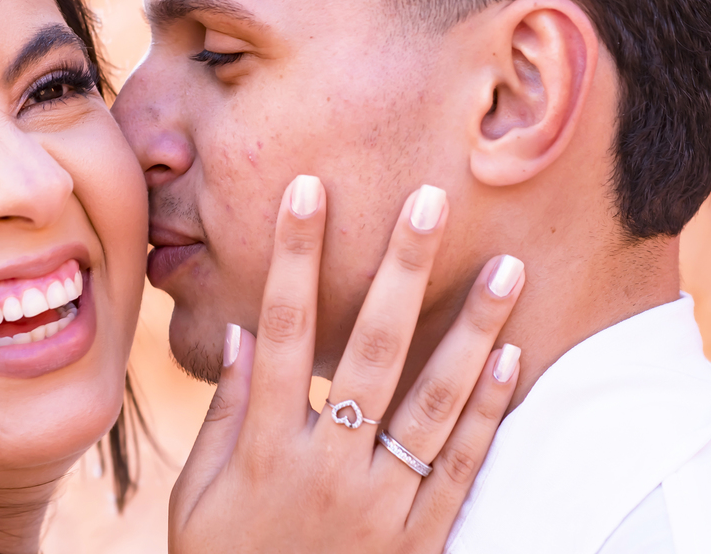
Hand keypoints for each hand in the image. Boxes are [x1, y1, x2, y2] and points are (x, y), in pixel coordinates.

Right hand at [169, 176, 523, 552]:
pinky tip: (511, 357)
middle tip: (428, 202)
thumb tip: (242, 335)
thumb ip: (223, 414)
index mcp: (265, 446)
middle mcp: (330, 464)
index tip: (308, 191)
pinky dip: (487, 409)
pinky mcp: (420, 534)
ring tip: (506, 267)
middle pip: (370, 349)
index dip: (294, 256)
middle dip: (399, 269)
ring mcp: (382, 500)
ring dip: (472, 329)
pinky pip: (461, 463)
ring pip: (434, 399)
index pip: (283, 330)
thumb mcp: (200, 496)